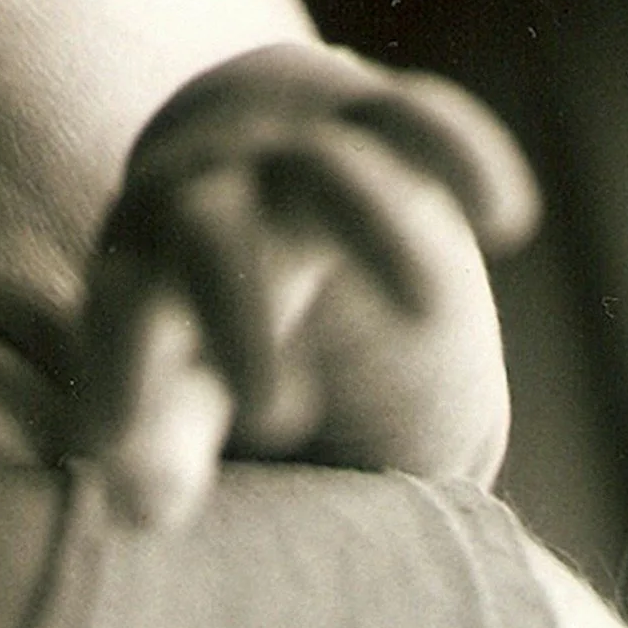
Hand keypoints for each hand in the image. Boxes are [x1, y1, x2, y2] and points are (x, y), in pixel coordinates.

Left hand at [73, 43, 539, 527]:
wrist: (223, 153)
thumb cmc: (189, 310)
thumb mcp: (166, 381)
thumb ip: (159, 445)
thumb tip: (140, 513)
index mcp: (140, 268)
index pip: (123, 317)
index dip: (130, 382)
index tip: (144, 460)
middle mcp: (199, 196)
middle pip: (207, 235)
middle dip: (236, 317)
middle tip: (274, 423)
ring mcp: (281, 149)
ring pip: (320, 167)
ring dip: (373, 230)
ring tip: (427, 311)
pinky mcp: (362, 114)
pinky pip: (407, 114)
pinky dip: (455, 150)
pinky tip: (505, 219)